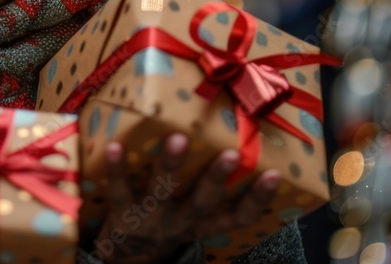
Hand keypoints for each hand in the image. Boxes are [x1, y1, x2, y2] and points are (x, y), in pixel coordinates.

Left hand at [92, 134, 280, 262]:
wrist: (127, 255)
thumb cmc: (167, 221)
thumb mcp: (193, 218)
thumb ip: (210, 189)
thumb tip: (236, 142)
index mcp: (203, 221)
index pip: (238, 215)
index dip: (258, 199)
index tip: (275, 175)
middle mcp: (182, 219)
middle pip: (203, 200)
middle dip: (217, 177)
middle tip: (232, 154)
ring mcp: (152, 215)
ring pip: (163, 190)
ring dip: (170, 165)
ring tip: (177, 138)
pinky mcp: (122, 210)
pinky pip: (119, 189)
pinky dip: (116, 169)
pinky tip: (115, 146)